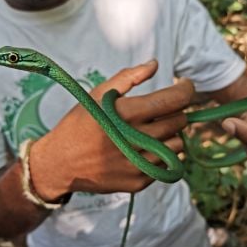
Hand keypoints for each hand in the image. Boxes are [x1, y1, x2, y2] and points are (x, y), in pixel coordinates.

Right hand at [29, 60, 193, 200]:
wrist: (60, 163)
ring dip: (170, 135)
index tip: (184, 86)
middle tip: (160, 110)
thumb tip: (154, 64)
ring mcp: (137, 164)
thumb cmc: (79, 124)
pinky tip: (142, 149)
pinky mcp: (138, 182)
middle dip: (175, 111)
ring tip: (150, 131)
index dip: (186, 89)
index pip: (174, 100)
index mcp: (126, 114)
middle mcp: (135, 140)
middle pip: (179, 122)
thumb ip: (128, 77)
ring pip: (178, 145)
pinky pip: (166, 165)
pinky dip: (160, 154)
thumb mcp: (97, 95)